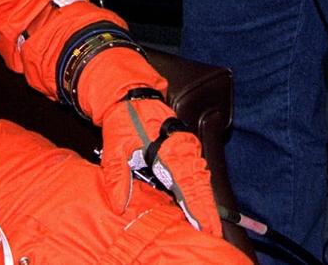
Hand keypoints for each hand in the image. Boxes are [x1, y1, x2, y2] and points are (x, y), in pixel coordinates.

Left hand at [99, 95, 221, 233]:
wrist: (129, 93)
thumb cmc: (123, 117)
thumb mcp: (115, 145)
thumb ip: (117, 175)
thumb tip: (120, 205)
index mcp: (170, 149)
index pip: (188, 184)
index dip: (197, 208)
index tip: (205, 227)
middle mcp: (183, 148)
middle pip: (200, 185)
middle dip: (207, 210)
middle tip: (213, 234)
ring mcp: (185, 147)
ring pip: (199, 179)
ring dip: (204, 201)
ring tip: (208, 226)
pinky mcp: (182, 147)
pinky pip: (194, 171)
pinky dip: (197, 189)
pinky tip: (197, 206)